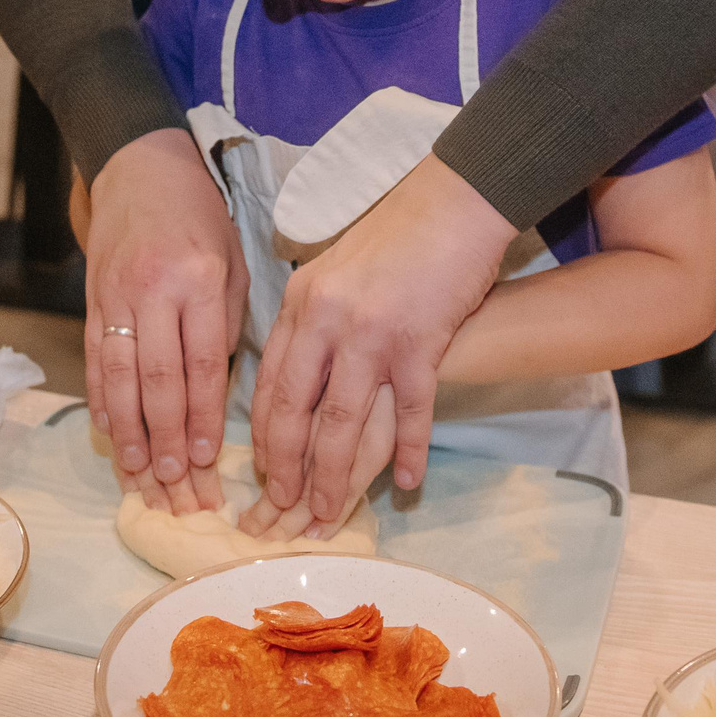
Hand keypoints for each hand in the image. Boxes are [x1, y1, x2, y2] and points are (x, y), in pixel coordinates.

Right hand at [83, 127, 244, 516]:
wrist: (139, 166)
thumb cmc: (200, 216)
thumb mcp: (232, 258)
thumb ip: (228, 321)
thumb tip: (222, 391)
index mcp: (199, 280)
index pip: (202, 364)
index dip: (202, 417)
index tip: (206, 461)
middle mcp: (154, 291)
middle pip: (158, 381)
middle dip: (165, 442)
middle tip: (176, 488)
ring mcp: (116, 296)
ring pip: (120, 378)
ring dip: (129, 435)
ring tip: (140, 477)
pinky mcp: (91, 300)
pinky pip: (96, 360)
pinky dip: (102, 401)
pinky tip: (109, 434)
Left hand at [251, 154, 507, 521]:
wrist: (453, 202)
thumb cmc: (396, 235)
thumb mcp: (333, 269)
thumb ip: (313, 318)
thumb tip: (299, 372)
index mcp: (301, 302)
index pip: (270, 383)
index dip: (265, 436)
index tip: (262, 472)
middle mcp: (327, 320)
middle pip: (296, 410)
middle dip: (287, 468)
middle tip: (283, 509)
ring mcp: (372, 334)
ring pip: (344, 424)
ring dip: (336, 476)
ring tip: (328, 514)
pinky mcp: (420, 344)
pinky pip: (409, 413)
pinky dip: (408, 453)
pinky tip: (407, 484)